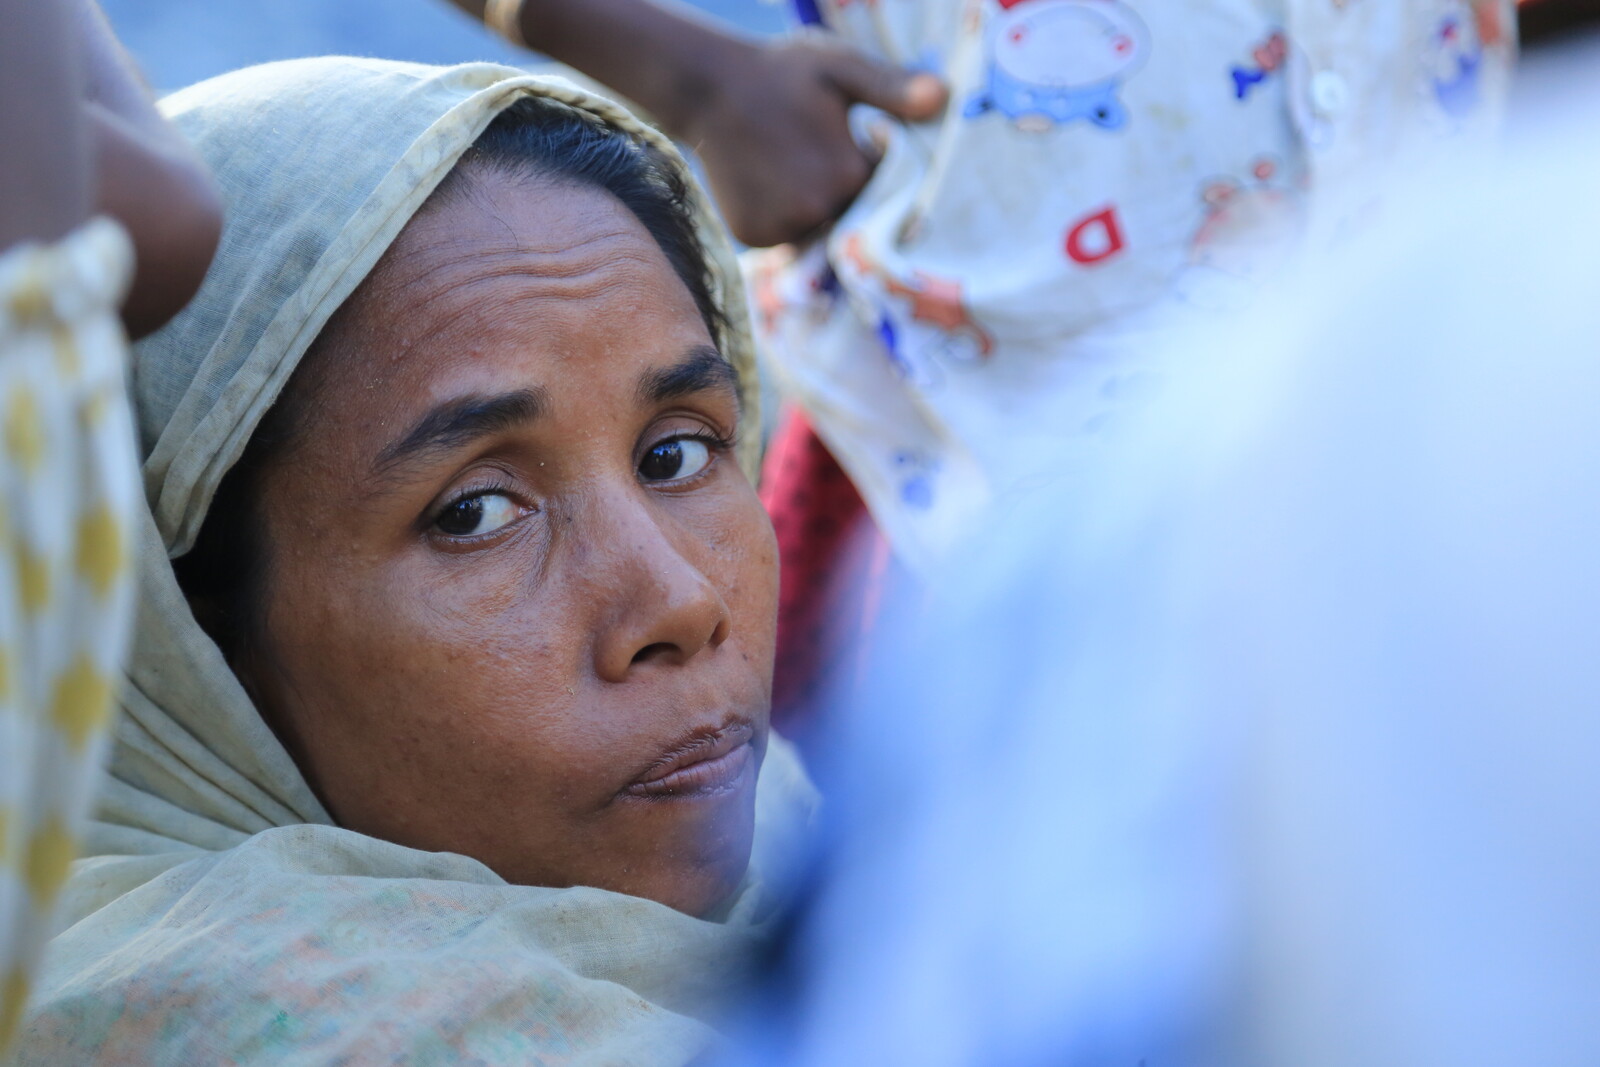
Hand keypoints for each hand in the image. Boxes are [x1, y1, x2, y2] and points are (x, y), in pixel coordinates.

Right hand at [681, 36, 945, 247]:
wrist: (708, 87)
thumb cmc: (780, 72)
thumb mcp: (840, 67)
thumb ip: (892, 88)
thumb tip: (943, 99)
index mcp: (848, 174)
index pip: (883, 188)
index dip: (872, 166)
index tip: (853, 140)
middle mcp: (818, 210)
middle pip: (852, 213)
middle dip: (844, 190)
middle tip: (813, 151)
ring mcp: (782, 228)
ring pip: (818, 227)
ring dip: (815, 208)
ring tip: (790, 165)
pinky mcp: (754, 237)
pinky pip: (785, 236)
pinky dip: (784, 219)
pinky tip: (769, 183)